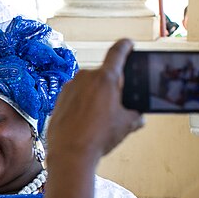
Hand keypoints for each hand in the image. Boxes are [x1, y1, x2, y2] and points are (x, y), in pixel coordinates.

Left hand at [47, 40, 144, 160]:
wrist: (70, 154)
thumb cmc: (99, 138)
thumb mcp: (126, 125)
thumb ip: (136, 114)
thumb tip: (139, 116)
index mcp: (105, 78)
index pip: (117, 53)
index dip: (125, 46)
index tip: (128, 43)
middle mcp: (86, 76)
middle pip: (104, 75)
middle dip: (111, 87)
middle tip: (115, 106)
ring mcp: (70, 86)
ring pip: (89, 86)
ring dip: (95, 96)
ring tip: (98, 119)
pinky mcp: (59, 97)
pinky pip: (76, 95)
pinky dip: (82, 103)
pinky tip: (85, 121)